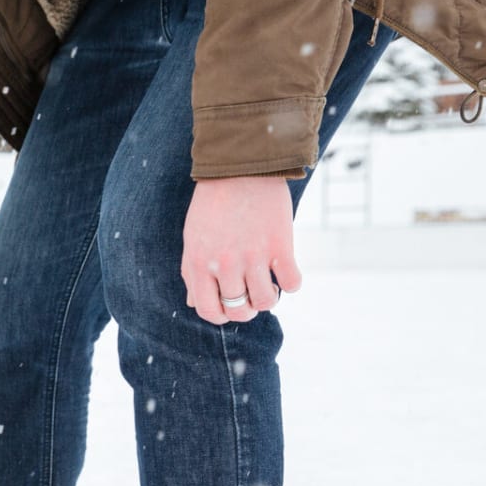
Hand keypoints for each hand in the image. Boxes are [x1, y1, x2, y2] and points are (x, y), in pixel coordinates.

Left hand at [181, 176, 300, 324]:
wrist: (241, 169)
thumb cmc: (212, 205)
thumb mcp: (193, 239)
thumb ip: (193, 272)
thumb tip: (195, 303)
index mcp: (198, 264)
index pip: (208, 311)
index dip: (221, 316)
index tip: (229, 308)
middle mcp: (224, 265)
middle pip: (239, 310)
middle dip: (246, 310)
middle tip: (251, 297)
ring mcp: (253, 256)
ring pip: (266, 302)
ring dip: (268, 299)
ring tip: (267, 285)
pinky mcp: (280, 245)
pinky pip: (292, 283)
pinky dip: (292, 284)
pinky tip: (285, 272)